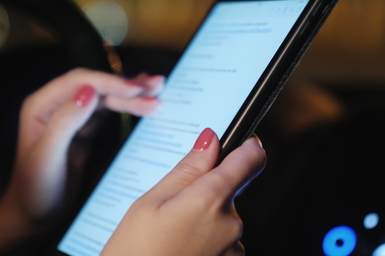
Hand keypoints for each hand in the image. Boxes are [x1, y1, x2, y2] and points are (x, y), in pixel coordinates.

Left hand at [1, 68, 164, 229]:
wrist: (33, 215)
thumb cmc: (35, 189)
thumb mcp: (48, 156)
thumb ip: (66, 121)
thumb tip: (90, 91)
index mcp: (41, 105)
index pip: (80, 82)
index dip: (109, 82)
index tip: (136, 89)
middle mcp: (56, 105)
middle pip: (96, 87)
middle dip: (126, 87)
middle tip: (156, 87)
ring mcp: (71, 116)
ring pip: (104, 97)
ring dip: (130, 93)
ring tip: (157, 88)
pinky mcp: (83, 130)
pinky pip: (106, 111)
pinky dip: (125, 106)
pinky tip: (141, 100)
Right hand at [102, 128, 266, 255]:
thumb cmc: (134, 254)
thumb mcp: (150, 203)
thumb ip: (187, 169)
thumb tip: (211, 139)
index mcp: (211, 200)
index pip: (251, 159)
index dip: (245, 146)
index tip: (238, 142)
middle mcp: (231, 225)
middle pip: (230, 191)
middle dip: (205, 192)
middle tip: (171, 207)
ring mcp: (233, 250)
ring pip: (223, 218)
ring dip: (203, 219)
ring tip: (170, 235)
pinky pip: (222, 241)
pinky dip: (204, 241)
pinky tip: (178, 249)